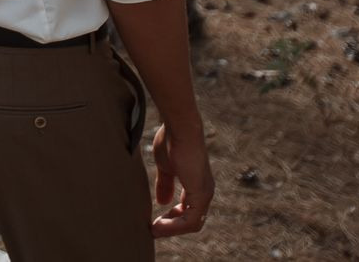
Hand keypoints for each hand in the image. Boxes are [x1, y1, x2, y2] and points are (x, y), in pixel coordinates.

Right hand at [150, 122, 213, 237]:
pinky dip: (174, 226)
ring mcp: (205, 193)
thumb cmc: (171, 141)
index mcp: (196, 185)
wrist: (179, 128)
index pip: (188, 210)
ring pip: (192, 223)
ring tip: (154, 230)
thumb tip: (162, 201)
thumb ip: (165, 184)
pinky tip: (159, 224)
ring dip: (172, 229)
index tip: (155, 221)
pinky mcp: (201, 194)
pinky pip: (191, 220)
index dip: (172, 218)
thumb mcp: (165, 167)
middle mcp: (205, 191)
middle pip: (191, 220)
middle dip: (172, 226)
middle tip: (153, 229)